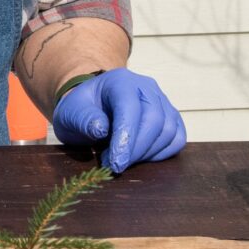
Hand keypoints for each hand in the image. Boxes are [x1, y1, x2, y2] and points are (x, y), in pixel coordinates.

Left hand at [51, 69, 185, 173]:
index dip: (126, 138)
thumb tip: (102, 129)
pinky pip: (177, 138)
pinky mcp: (170, 116)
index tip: (116, 164)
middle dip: (136, 150)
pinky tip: (141, 158)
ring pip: (168, 131)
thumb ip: (84, 119)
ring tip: (123, 160)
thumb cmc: (81, 110)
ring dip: (147, 154)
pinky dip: (162, 153)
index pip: (130, 108)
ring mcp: (162, 101)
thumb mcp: (71, 113)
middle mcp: (146, 87)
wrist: (92, 106)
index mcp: (120, 81)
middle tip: (115, 166)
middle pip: (154, 120)